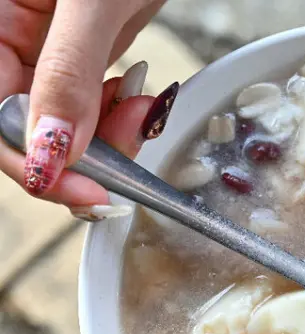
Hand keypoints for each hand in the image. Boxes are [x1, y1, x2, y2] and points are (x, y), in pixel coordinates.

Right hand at [0, 0, 171, 219]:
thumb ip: (67, 74)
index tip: (87, 193)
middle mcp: (1, 40)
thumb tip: (51, 155)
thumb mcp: (92, 2)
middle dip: (80, 155)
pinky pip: (87, 108)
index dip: (30, 163)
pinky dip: (117, 118)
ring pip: (59, 126)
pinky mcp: (73, 56)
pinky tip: (138, 101)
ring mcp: (35, 49)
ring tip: (141, 112)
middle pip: (21, 129)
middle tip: (128, 158)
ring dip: (106, 139)